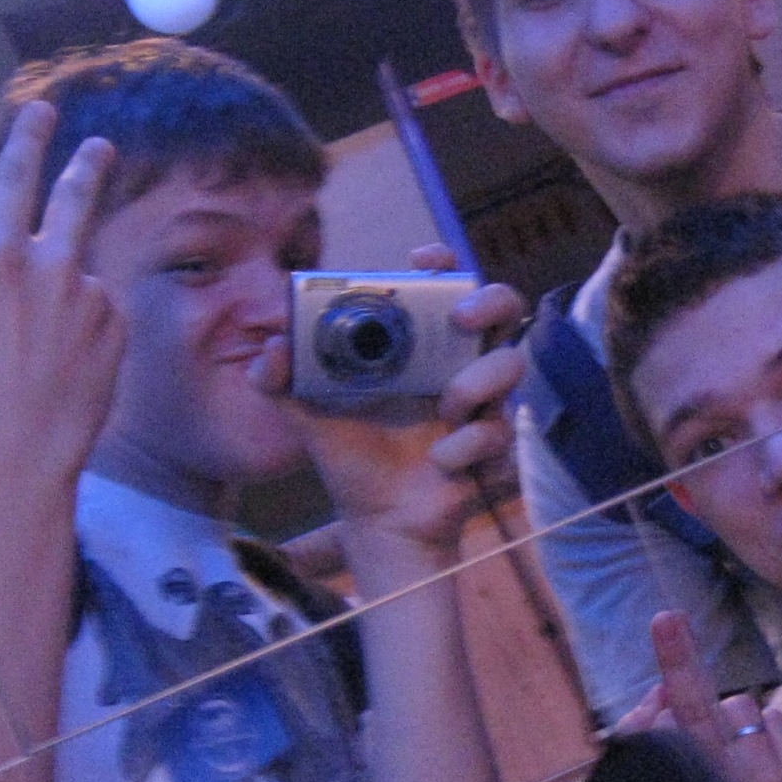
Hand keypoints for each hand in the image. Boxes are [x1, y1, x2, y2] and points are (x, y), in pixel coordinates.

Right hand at [0, 100, 123, 483]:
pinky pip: (96, 310)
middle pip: (75, 202)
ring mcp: (93, 297)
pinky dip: (80, 322)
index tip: (42, 112)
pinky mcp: (119, 329)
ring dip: (62, 290)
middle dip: (86, 168)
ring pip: (75, 274)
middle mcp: (54, 267)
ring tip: (33, 346)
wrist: (22, 454)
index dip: (27, 142)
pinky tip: (59, 360)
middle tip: (99, 147)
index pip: (15, 182)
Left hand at [260, 244, 526, 567]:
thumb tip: (271, 348)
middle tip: (460, 320)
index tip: (425, 261)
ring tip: (444, 408)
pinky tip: (439, 460)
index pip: (443, 288)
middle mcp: (456, 363)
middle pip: (502, 308)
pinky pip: (494, 431)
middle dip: (489, 301)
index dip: (443, 265)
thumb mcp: (309, 416)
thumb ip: (281, 381)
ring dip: (478, 382)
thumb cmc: (353, 457)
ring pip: (510, 364)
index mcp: (417, 347)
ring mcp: (480, 401)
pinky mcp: (491, 441)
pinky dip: (464, 445)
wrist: (379, 520)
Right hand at [616, 610, 781, 781]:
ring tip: (728, 760)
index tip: (667, 617)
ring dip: (731, 723)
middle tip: (688, 706)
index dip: (672, 661)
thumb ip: (644, 732)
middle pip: (706, 704)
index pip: (675, 716)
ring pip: (742, 705)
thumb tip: (664, 689)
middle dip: (693, 701)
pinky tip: (755, 761)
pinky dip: (763, 731)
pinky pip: (775, 716)